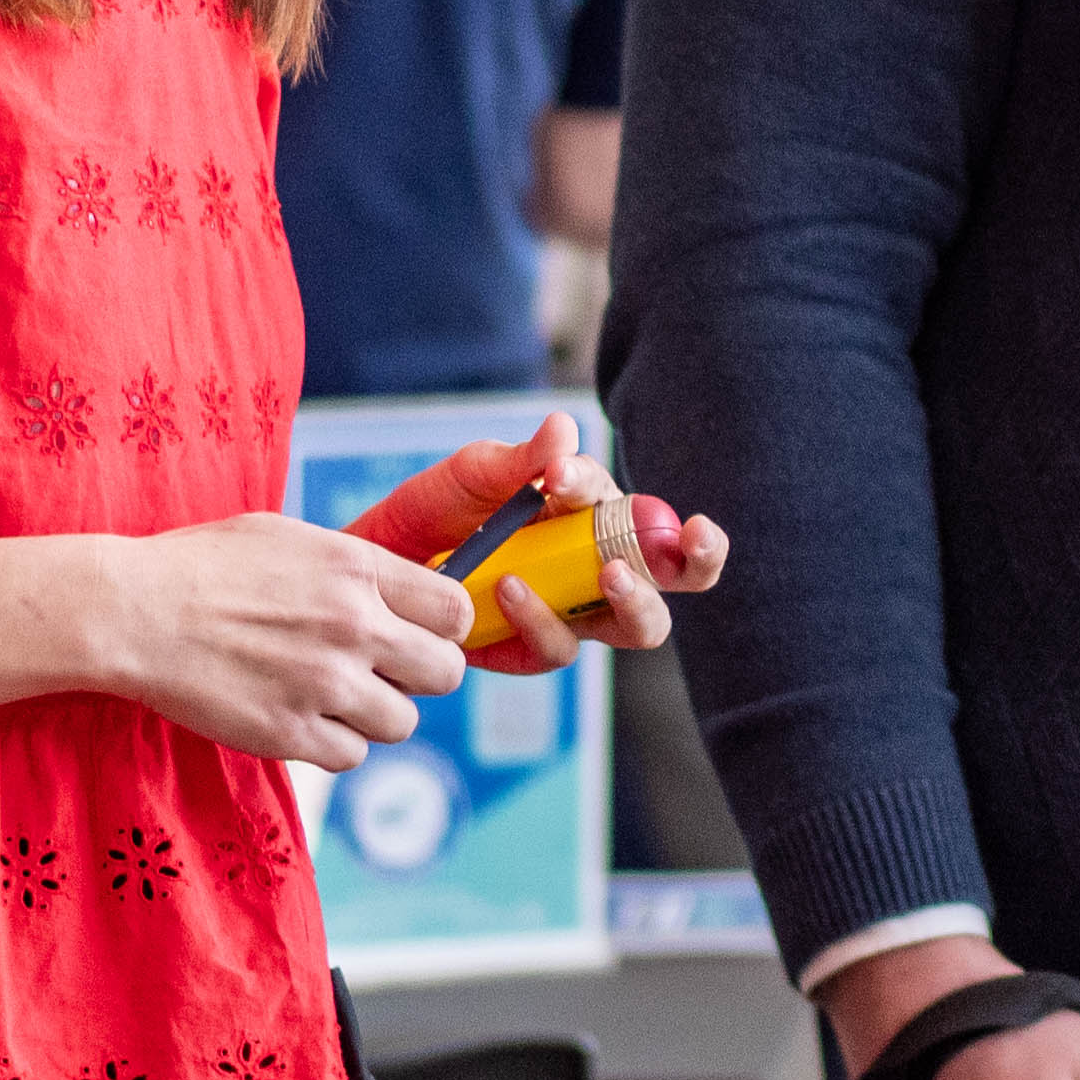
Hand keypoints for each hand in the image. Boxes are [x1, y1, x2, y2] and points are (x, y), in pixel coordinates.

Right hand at [90, 511, 472, 770]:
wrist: (131, 611)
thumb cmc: (200, 566)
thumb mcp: (289, 538)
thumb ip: (353, 567)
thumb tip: (401, 591)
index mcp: (356, 569)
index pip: (457, 611)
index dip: (444, 628)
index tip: (418, 633)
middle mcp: (352, 625)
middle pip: (446, 673)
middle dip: (420, 675)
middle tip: (382, 671)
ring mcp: (323, 683)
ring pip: (402, 722)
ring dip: (373, 714)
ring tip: (329, 694)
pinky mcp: (289, 733)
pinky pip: (351, 756)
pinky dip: (332, 743)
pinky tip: (299, 717)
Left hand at [349, 414, 731, 670]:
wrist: (378, 565)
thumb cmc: (435, 511)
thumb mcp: (472, 475)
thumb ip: (520, 458)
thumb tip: (564, 429)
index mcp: (592, 514)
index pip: (637, 506)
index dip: (617, 495)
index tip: (557, 479)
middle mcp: (596, 564)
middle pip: (678, 571)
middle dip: (700, 556)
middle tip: (694, 538)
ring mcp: (572, 612)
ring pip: (640, 625)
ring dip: (635, 599)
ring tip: (608, 575)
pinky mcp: (537, 649)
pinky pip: (562, 646)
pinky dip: (541, 618)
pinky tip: (506, 590)